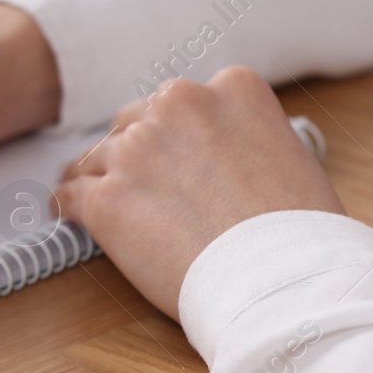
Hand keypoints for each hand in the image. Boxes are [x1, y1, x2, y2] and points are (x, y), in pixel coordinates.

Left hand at [54, 67, 342, 318]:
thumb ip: (247, 139)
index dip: (178, 133)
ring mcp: (136, 150)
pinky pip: (71, 193)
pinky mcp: (106, 198)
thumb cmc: (303, 235)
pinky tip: (69, 213)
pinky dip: (68, 203)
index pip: (185, 101)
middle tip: (148, 186)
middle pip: (137, 120)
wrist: (285, 283)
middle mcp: (178, 105)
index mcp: (232, 89)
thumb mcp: (291, 156)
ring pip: (101, 155)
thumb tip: (224, 154)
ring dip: (103, 177)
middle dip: (139, 152)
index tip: (177, 155)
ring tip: (103, 201)